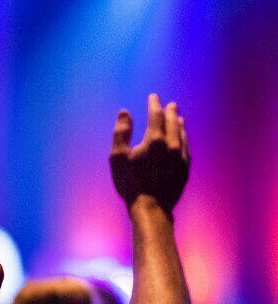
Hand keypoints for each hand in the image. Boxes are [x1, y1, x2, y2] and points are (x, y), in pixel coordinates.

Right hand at [110, 93, 189, 213]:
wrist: (151, 207)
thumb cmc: (130, 183)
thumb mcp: (118, 157)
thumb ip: (121, 132)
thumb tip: (125, 112)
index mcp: (154, 140)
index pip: (156, 115)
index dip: (154, 104)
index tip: (153, 97)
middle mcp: (171, 145)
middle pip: (173, 122)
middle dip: (170, 112)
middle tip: (170, 104)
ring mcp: (180, 157)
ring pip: (182, 134)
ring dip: (179, 124)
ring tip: (178, 118)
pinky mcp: (185, 168)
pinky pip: (186, 148)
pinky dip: (183, 139)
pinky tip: (181, 140)